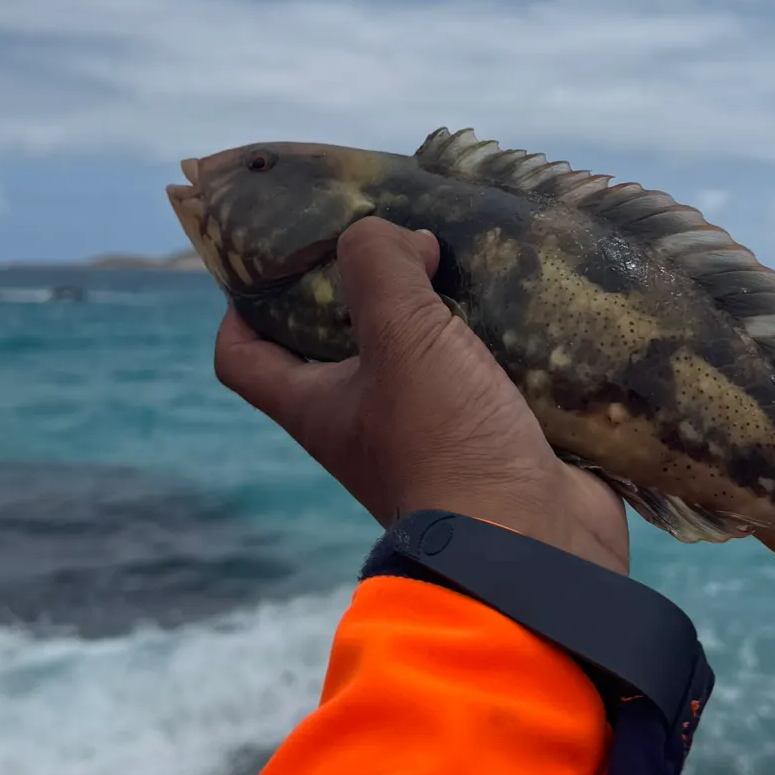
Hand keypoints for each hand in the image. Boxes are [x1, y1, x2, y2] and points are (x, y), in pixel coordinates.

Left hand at [213, 217, 628, 574]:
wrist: (532, 544)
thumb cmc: (446, 444)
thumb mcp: (401, 339)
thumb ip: (380, 267)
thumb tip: (399, 238)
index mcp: (318, 405)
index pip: (242, 356)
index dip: (242, 304)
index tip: (276, 254)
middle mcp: (364, 421)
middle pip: (341, 341)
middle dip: (365, 284)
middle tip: (400, 230)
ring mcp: (432, 432)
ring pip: (424, 352)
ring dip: (444, 305)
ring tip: (469, 249)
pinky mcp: (494, 438)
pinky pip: (490, 375)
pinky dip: (502, 339)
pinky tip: (525, 298)